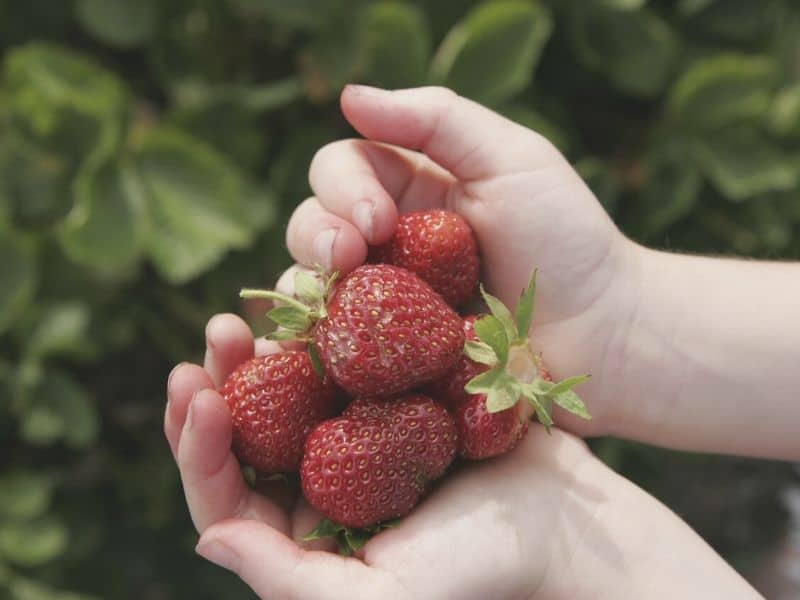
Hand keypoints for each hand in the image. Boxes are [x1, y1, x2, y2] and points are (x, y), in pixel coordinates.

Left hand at [165, 314, 757, 599]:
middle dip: (215, 388)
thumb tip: (208, 536)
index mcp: (305, 537)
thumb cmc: (483, 569)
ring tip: (246, 315)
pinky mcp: (391, 406)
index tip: (196, 395)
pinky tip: (313, 304)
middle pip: (247, 437)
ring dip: (259, 353)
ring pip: (286, 394)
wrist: (563, 525)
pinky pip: (342, 365)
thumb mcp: (386, 595)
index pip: (226, 498)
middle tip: (215, 336)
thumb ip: (291, 581)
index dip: (198, 449)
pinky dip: (321, 336)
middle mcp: (320, 488)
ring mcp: (356, 442)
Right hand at [282, 85, 641, 435]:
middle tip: (348, 257)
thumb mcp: (511, 159)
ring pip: (309, 284)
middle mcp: (390, 242)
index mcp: (412, 189)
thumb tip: (348, 95)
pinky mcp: (389, 359)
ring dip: (308, 287)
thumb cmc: (566, 243)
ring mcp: (386, 303)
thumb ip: (436, 119)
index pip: (343, 169)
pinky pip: (332, 346)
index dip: (342, 188)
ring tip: (340, 302)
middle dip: (318, 235)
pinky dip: (315, 342)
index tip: (379, 220)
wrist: (602, 336)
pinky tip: (326, 346)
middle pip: (313, 222)